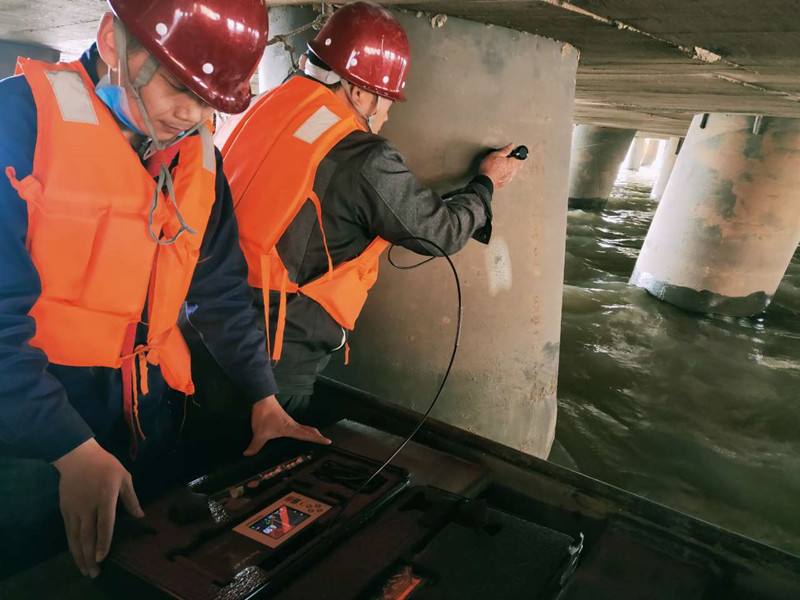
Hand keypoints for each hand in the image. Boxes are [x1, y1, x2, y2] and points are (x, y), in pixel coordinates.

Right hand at [53, 438, 143, 577]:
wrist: (77, 456)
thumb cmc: (105, 465)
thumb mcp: (124, 477)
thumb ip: (131, 498)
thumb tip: (140, 516)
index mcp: (105, 497)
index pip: (104, 524)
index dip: (103, 542)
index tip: (102, 557)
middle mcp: (88, 506)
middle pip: (88, 536)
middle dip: (90, 556)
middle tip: (94, 573)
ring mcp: (75, 509)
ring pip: (76, 537)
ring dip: (79, 555)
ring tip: (84, 570)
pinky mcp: (65, 509)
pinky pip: (69, 531)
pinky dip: (72, 545)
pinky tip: (76, 554)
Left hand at [243, 395, 331, 455]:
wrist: (262, 400)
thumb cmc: (264, 415)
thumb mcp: (259, 433)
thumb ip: (254, 446)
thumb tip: (248, 454)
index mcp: (291, 429)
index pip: (308, 435)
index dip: (318, 439)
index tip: (328, 441)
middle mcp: (293, 425)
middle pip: (309, 430)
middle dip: (318, 436)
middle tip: (325, 440)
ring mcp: (290, 421)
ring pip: (304, 427)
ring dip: (311, 432)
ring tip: (315, 437)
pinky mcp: (285, 419)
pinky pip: (298, 426)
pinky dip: (303, 429)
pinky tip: (298, 432)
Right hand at [479, 143, 525, 189]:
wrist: (484, 181)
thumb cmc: (489, 168)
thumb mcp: (496, 154)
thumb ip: (505, 150)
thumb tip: (511, 145)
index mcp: (512, 163)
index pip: (520, 158)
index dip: (520, 154)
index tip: (518, 152)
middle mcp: (512, 171)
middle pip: (519, 166)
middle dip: (517, 161)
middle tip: (514, 157)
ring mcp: (508, 178)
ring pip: (514, 172)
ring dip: (512, 168)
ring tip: (507, 164)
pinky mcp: (503, 183)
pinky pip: (508, 177)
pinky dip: (507, 174)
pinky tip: (503, 172)